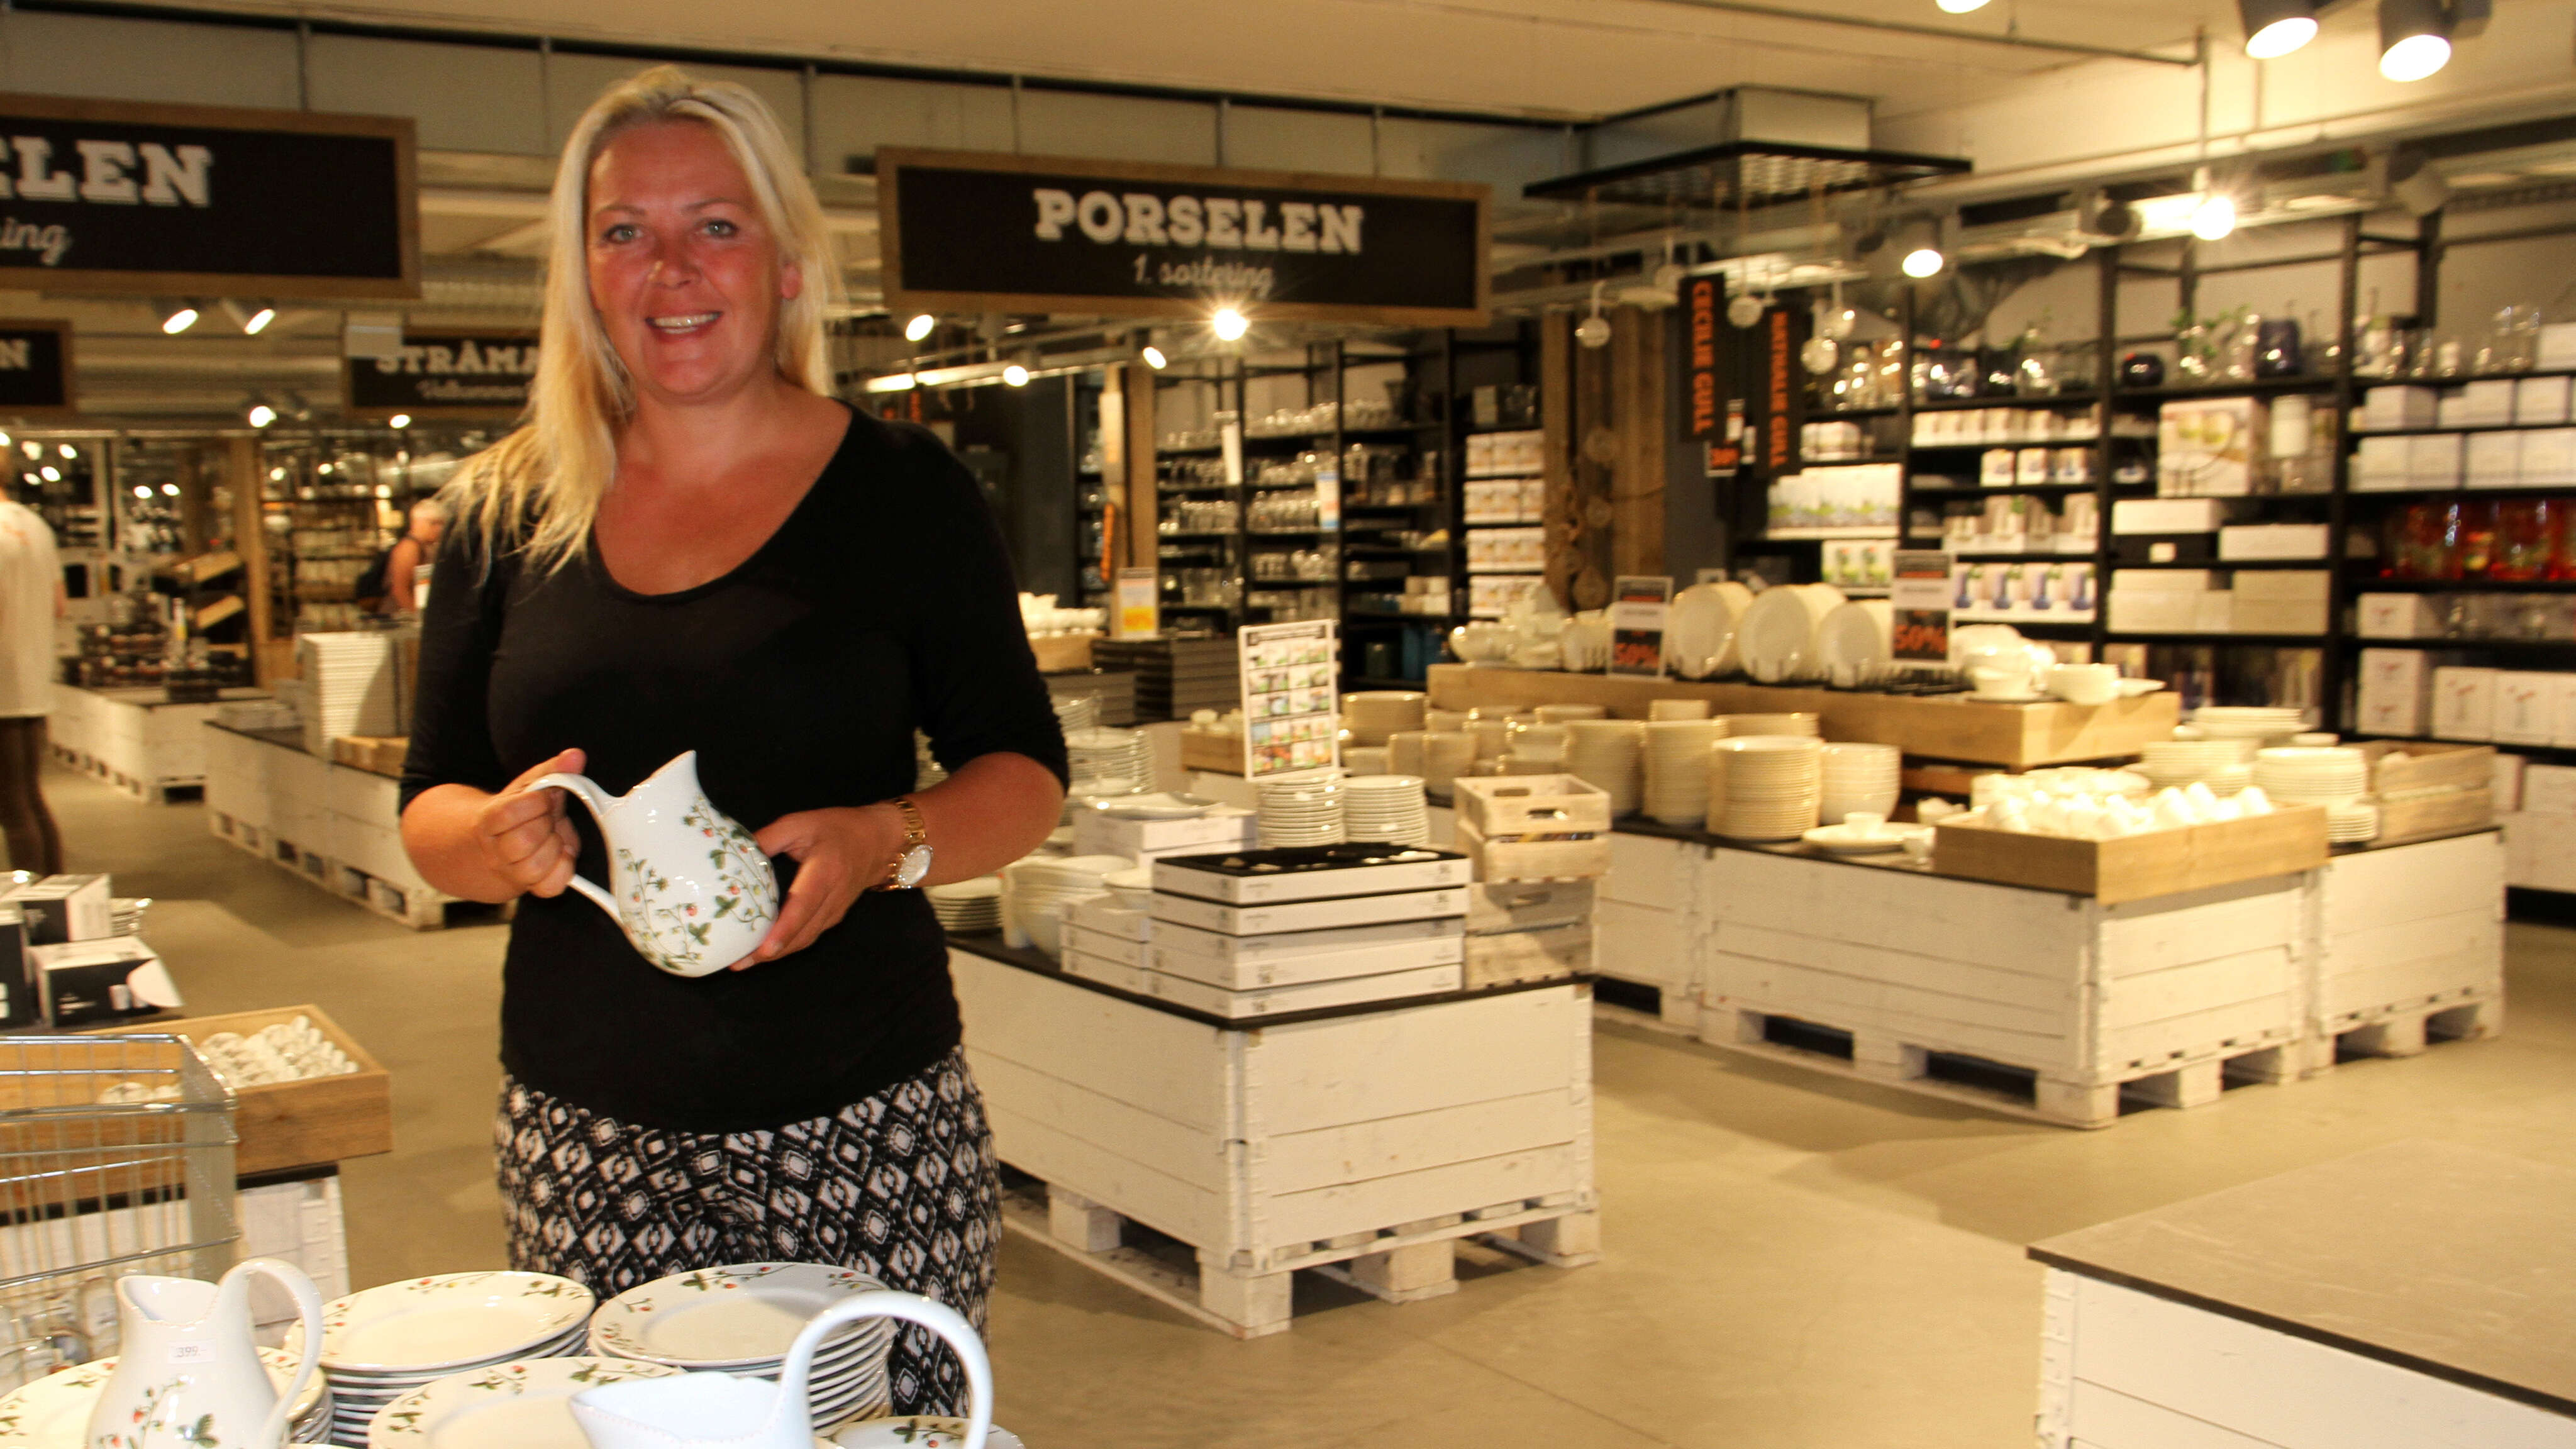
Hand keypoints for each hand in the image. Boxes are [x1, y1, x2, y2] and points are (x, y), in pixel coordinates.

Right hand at [477, 749, 584, 898]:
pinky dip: (564, 870)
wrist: (497, 847)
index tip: (544, 797)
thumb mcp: (531, 787)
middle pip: (523, 841)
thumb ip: (553, 770)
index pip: (507, 814)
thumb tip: (576, 756)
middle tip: (549, 817)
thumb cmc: (520, 813)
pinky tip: (563, 854)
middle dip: (546, 824)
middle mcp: (496, 850)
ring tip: (554, 836)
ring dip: (555, 847)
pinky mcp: (531, 887)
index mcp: (489, 821)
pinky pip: (550, 887)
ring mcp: (512, 872)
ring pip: (535, 866)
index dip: (534, 803)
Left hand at [743, 804, 904, 967]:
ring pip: (805, 939)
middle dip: (770, 952)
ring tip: (745, 962)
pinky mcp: (834, 917)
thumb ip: (769, 838)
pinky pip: (809, 936)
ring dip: (777, 954)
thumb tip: (735, 853)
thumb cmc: (837, 829)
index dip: (783, 929)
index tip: (763, 949)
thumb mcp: (800, 823)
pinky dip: (787, 946)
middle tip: (738, 963)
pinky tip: (765, 949)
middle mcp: (833, 898)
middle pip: (802, 933)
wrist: (878, 841)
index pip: (803, 906)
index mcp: (824, 872)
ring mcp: (835, 911)